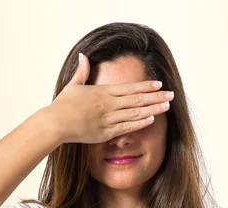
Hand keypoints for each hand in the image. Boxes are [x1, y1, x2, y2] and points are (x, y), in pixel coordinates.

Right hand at [47, 53, 173, 143]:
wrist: (55, 123)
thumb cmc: (62, 106)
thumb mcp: (73, 85)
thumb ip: (81, 71)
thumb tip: (83, 55)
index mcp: (102, 92)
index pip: (129, 88)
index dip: (146, 86)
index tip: (159, 84)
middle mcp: (108, 104)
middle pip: (137, 99)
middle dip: (156, 96)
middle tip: (171, 94)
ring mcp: (108, 119)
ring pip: (135, 112)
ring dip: (153, 109)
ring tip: (167, 106)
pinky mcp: (105, 133)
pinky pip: (126, 127)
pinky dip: (139, 123)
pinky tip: (152, 119)